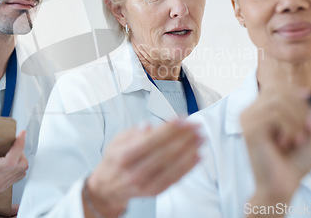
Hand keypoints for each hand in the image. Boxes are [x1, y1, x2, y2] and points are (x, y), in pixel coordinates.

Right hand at [0, 131, 27, 217]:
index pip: (11, 160)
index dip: (19, 145)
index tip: (20, 134)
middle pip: (20, 165)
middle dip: (21, 150)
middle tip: (15, 141)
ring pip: (20, 172)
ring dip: (21, 159)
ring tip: (13, 149)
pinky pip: (16, 178)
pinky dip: (18, 167)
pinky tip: (9, 160)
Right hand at [84, 119, 202, 217]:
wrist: (109, 187)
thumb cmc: (115, 160)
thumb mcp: (117, 140)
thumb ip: (134, 132)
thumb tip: (148, 126)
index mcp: (123, 156)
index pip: (151, 140)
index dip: (169, 129)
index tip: (183, 119)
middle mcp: (134, 172)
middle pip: (164, 152)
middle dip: (184, 137)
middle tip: (196, 126)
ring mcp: (145, 184)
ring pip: (172, 166)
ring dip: (190, 150)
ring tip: (201, 138)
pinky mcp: (155, 192)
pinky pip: (175, 178)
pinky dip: (188, 167)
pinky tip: (197, 156)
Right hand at [241, 85, 310, 216]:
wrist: (283, 185)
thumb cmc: (294, 161)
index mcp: (262, 109)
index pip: (281, 88)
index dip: (301, 98)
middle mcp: (251, 111)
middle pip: (280, 91)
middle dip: (302, 109)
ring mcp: (248, 119)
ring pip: (277, 101)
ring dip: (296, 120)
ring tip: (299, 139)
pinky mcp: (249, 129)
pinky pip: (273, 115)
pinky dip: (288, 128)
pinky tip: (286, 143)